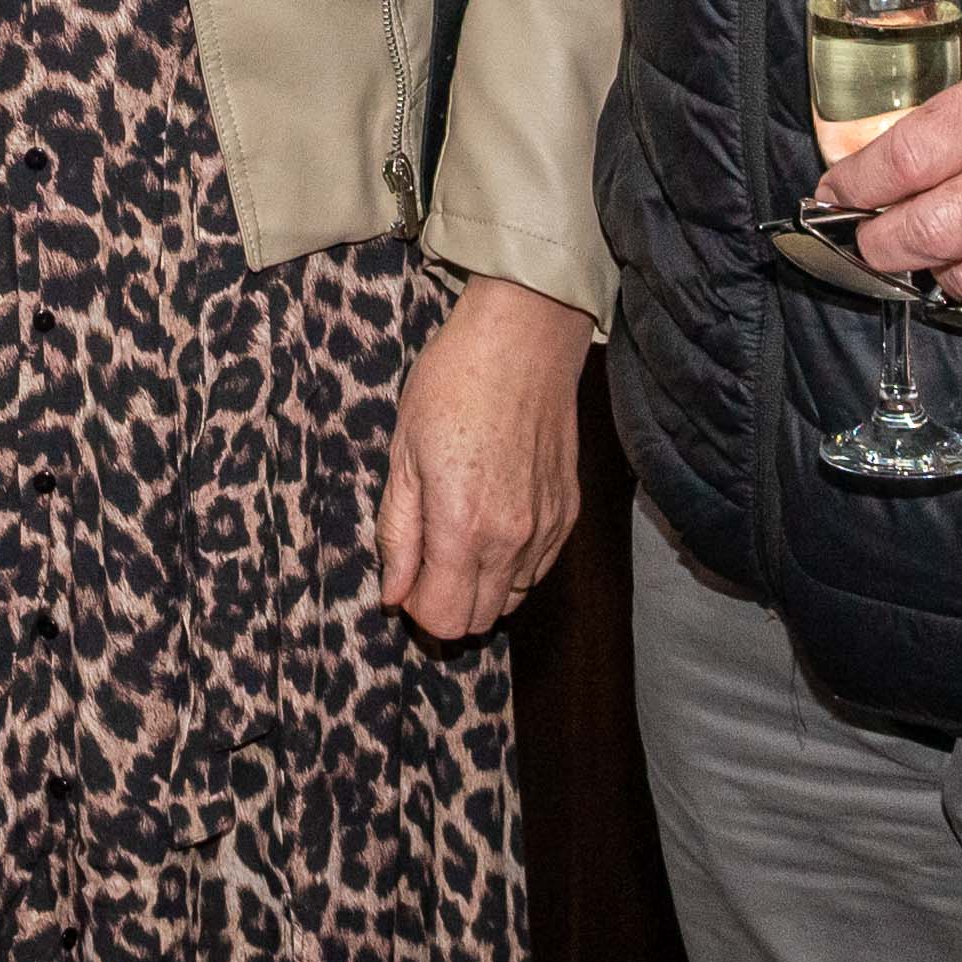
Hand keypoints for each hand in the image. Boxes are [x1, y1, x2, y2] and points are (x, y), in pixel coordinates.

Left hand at [376, 272, 587, 637]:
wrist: (521, 341)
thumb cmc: (452, 386)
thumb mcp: (403, 456)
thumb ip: (398, 534)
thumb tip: (393, 594)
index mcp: (462, 528)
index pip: (444, 619)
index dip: (415, 608)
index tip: (405, 577)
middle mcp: (512, 541)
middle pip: (479, 621)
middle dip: (446, 604)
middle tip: (426, 560)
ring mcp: (547, 529)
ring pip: (512, 600)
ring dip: (480, 587)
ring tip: (458, 538)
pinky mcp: (568, 513)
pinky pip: (538, 571)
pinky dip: (512, 565)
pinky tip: (492, 524)